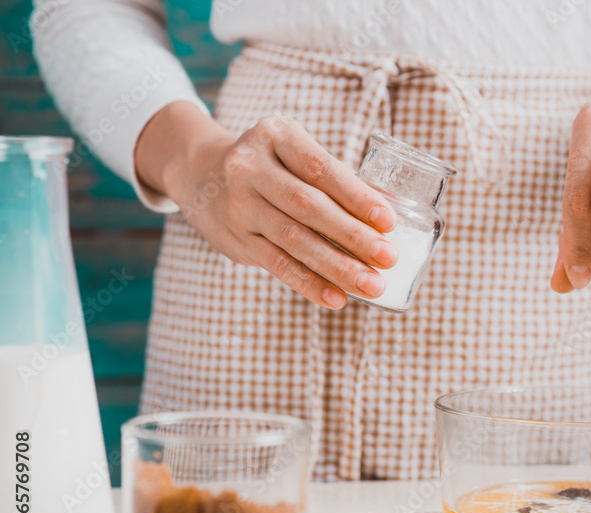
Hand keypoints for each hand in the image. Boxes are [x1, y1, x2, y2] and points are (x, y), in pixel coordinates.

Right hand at [136, 103, 397, 308]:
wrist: (200, 173)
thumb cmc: (272, 163)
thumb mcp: (293, 150)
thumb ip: (331, 177)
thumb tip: (384, 222)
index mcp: (275, 136)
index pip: (320, 168)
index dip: (356, 196)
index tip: (388, 221)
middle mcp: (250, 167)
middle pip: (308, 207)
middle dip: (353, 236)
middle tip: (388, 258)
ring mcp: (239, 205)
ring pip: (294, 241)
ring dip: (337, 267)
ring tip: (372, 285)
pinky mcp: (237, 239)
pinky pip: (277, 265)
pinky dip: (309, 284)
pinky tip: (336, 298)